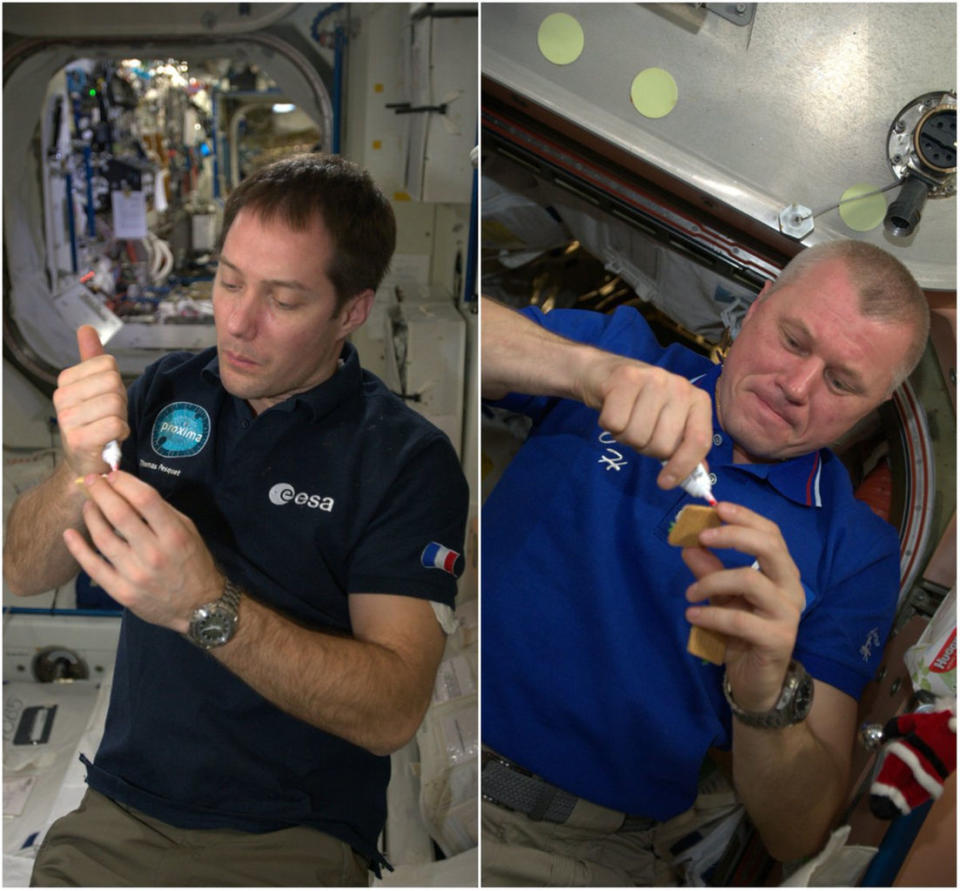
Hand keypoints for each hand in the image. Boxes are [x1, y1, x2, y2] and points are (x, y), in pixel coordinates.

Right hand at [52, 326, 128, 476]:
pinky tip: (111, 439)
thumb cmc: (95, 423)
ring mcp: (67, 419)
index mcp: (65, 381)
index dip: (116, 384)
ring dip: (121, 418)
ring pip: (115, 403)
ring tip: (109, 428)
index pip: (108, 365)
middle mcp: (61, 398)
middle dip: (121, 401)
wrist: (86, 462)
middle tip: (110, 416)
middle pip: (114, 383)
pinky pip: (115, 424)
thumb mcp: (94, 388)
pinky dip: (121, 432)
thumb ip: (91, 358)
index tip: (107, 401)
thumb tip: (86, 328)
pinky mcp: (79, 440)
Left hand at [63, 471, 222, 632]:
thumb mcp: (189, 531)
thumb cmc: (194, 563)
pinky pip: (93, 566)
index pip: (145, 499)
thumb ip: (163, 512)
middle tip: (90, 480)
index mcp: (174, 535)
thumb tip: (132, 490)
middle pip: (119, 514)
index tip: (113, 474)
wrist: (198, 607)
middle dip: (101, 491)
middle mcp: (154, 553)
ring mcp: (135, 574)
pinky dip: (78, 548)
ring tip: (88, 504)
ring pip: (102, 537)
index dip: (125, 482)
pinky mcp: (121, 591)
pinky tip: (70, 534)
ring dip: (91, 515)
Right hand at [576, 356, 712, 487]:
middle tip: (639, 432)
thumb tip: (699, 477)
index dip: (683, 466)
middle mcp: (680, 387)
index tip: (665, 483)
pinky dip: (608, 425)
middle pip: (663, 445)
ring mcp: (653, 379)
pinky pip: (615, 424)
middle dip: (645, 448)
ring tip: (625, 419)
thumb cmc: (641, 404)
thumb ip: (684, 448)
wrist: (606, 373)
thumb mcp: (669, 423)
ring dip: (625, 436)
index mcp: (698, 400)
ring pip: (637, 436)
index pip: (699, 441)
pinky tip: (612, 410)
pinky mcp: (625, 378)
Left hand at [680, 502, 804, 711]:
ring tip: (689, 594)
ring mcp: (787, 614)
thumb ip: (709, 570)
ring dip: (711, 580)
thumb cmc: (741, 632)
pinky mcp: (777, 639)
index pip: (771, 533)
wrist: (756, 681)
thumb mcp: (721, 596)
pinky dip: (710, 614)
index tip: (717, 507)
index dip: (745, 517)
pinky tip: (692, 616)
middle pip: (769, 547)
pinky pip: (739, 619)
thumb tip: (688, 545)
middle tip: (702, 537)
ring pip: (750, 579)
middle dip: (733, 535)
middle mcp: (791, 588)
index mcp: (781, 572)